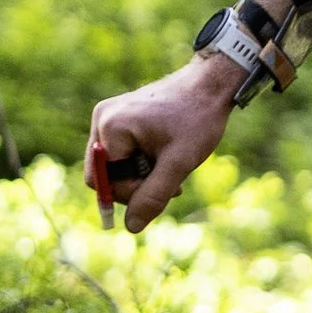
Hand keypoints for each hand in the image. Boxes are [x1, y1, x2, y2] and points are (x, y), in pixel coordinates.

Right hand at [83, 54, 240, 232]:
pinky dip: (139, 162)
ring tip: (171, 168)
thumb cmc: (198, 120)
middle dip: (136, 185)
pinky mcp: (117, 116)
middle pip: (104, 175)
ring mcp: (107, 116)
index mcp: (112, 128)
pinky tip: (163, 157)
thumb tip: (130, 227)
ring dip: (140, 176)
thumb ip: (154, 196)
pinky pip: (118, 152)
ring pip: (113, 166)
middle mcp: (102, 119)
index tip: (170, 186)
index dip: (137, 193)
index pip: (108, 183)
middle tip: (171, 182)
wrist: (210, 85)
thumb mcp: (179, 163)